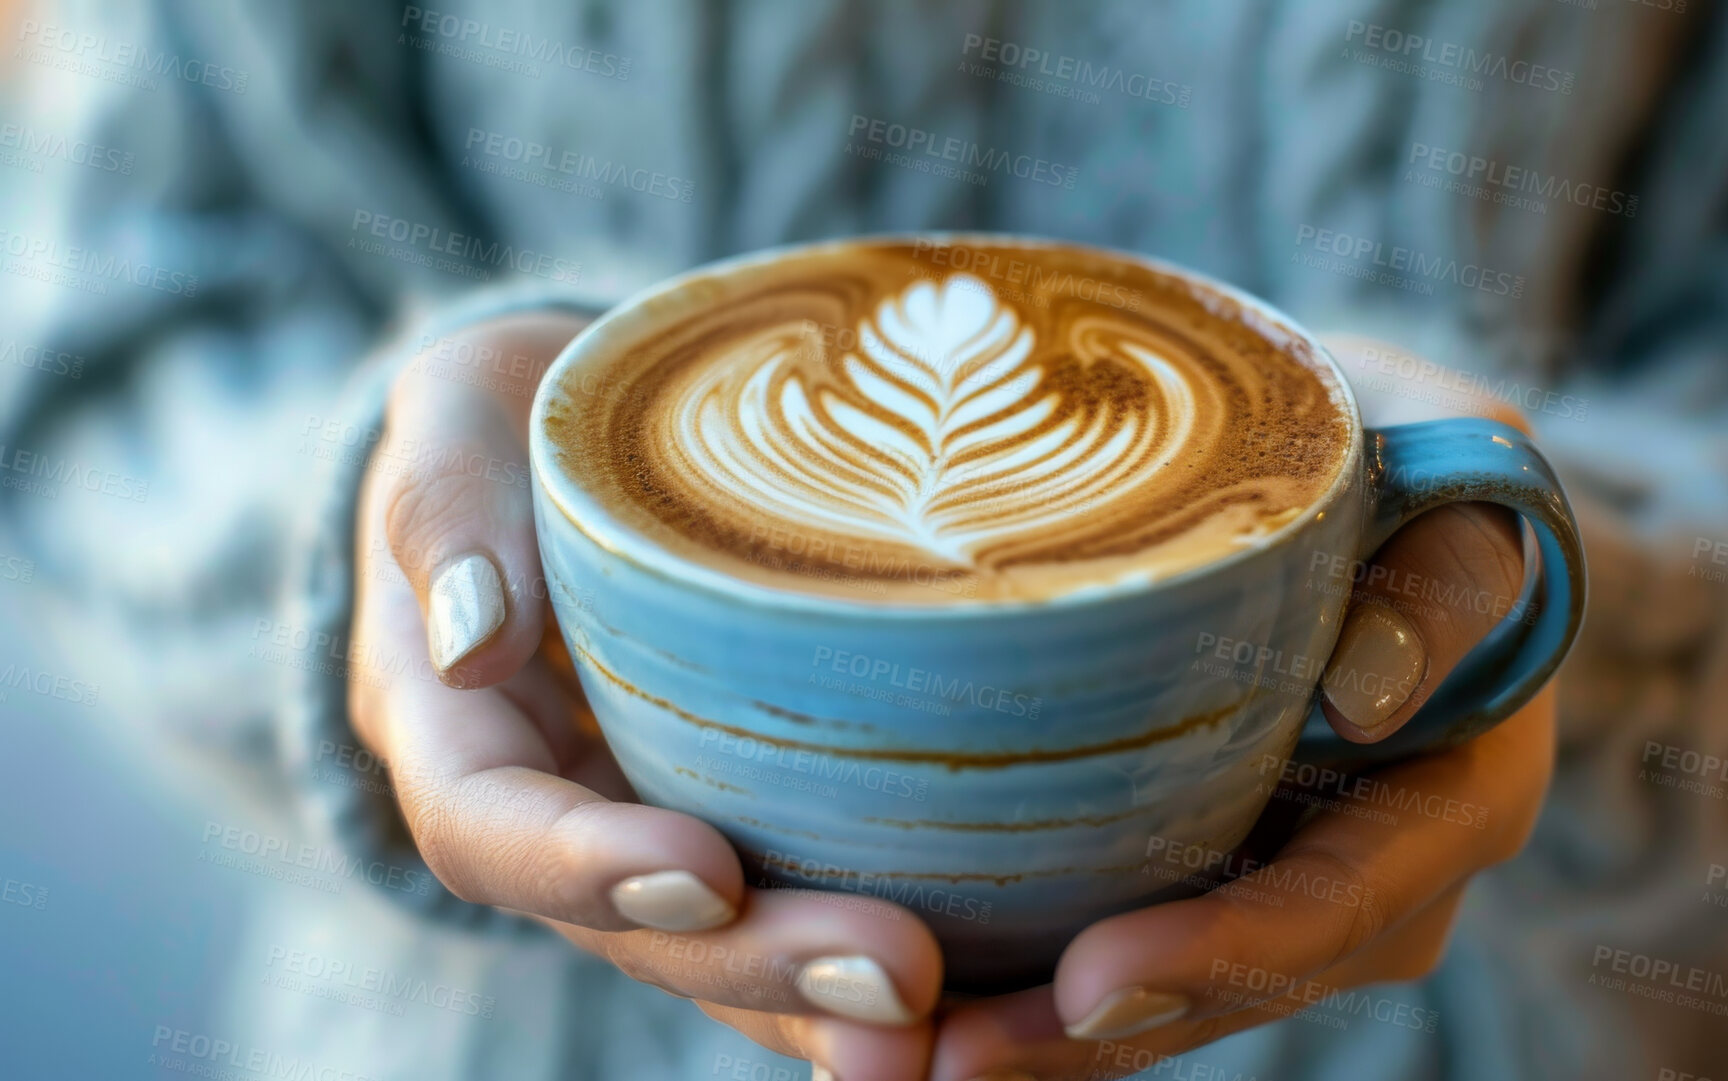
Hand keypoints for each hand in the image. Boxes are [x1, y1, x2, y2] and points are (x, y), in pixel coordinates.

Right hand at [346, 312, 941, 1079]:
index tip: (703, 873)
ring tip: (948, 1036)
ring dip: (828, 1003)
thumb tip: (473, 643)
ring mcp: (653, 820)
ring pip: (728, 952)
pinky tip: (987, 995)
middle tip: (899, 979)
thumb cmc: (511, 409)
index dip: (585, 870)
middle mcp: (555, 808)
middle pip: (635, 931)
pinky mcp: (748, 810)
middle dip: (758, 966)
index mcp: (457, 726)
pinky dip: (887, 958)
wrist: (578, 433)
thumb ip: (444, 507)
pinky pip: (802, 901)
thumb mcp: (455, 412)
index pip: (490, 830)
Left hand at [927, 337, 1557, 1080]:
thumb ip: (1448, 575)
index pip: (1336, 906)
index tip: (1089, 980)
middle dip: (1089, 1040)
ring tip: (899, 1057)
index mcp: (1456, 798)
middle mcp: (1376, 877)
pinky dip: (1025, 986)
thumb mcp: (1459, 480)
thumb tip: (1373, 698)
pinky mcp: (1204, 864)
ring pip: (1165, 999)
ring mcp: (1285, 883)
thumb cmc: (1410, 455)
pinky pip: (1123, 949)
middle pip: (1229, 989)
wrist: (1370, 466)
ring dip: (1039, 1040)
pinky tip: (913, 1007)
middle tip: (942, 1060)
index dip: (1217, 955)